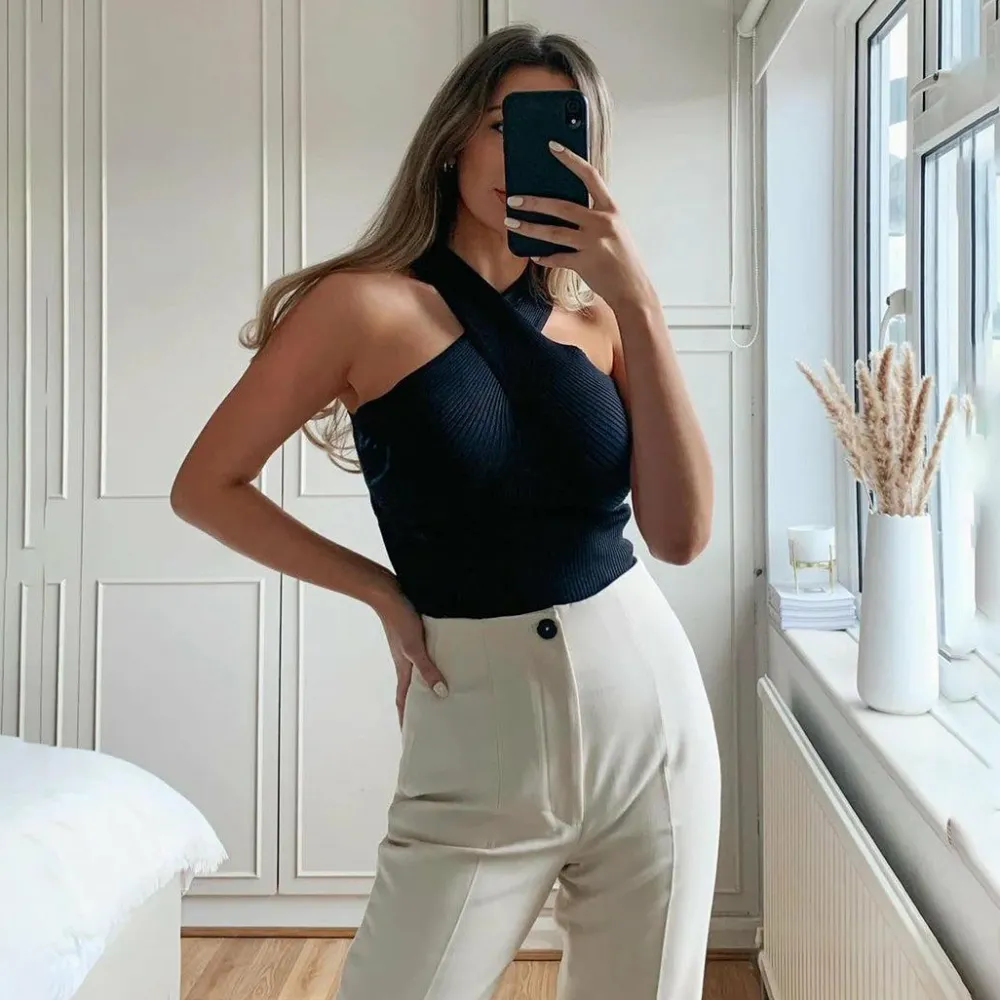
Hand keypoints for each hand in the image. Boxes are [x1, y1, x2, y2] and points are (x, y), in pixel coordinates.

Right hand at [373, 582, 448, 727]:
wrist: (388, 593)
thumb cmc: (399, 620)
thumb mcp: (414, 647)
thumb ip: (427, 668)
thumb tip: (441, 693)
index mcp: (403, 670)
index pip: (403, 701)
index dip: (405, 719)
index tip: (409, 736)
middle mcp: (405, 663)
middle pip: (412, 691)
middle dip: (419, 707)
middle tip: (432, 721)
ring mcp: (409, 650)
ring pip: (419, 674)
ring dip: (427, 686)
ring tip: (444, 695)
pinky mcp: (415, 637)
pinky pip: (425, 658)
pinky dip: (432, 666)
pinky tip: (444, 662)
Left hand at [504, 142, 654, 309]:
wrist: (633, 290)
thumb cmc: (623, 259)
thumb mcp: (615, 230)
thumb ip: (595, 217)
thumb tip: (564, 210)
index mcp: (611, 210)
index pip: (590, 176)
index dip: (571, 160)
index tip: (553, 147)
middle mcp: (602, 223)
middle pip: (561, 206)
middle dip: (534, 202)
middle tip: (513, 199)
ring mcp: (593, 244)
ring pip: (553, 232)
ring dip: (529, 227)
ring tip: (510, 223)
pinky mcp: (584, 264)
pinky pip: (557, 258)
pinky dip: (544, 257)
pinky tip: (533, 254)